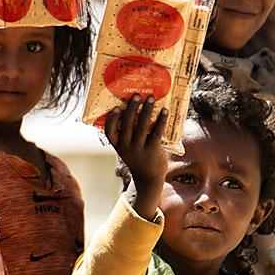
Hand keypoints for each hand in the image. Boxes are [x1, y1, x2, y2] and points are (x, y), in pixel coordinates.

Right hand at [102, 96, 168, 216]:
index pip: (110, 131)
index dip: (112, 119)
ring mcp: (139, 149)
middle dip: (132, 108)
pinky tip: (164, 111)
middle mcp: (126, 147)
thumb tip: (139, 110)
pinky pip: (156, 132)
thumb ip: (129, 135)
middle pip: (127, 124)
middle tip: (137, 95)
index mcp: (118, 146)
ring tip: (150, 98)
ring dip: (146, 110)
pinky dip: (160, 120)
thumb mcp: (128, 149)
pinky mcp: (152, 150)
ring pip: (141, 126)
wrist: (149, 179)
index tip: (117, 108)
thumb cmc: (138, 158)